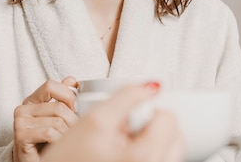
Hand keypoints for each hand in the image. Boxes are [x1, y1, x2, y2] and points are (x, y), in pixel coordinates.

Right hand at [13, 76, 78, 161]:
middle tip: (75, 133)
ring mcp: (20, 122)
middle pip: (59, 107)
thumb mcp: (55, 119)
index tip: (76, 108)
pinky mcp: (20, 135)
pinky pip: (50, 133)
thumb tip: (72, 81)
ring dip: (68, 135)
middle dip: (73, 122)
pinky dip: (59, 142)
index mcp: (31, 101)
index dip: (68, 95)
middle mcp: (23, 109)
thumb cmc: (45, 143)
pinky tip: (57, 147)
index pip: (51, 86)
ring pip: (57, 121)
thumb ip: (62, 99)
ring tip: (65, 142)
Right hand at [39, 85, 183, 161]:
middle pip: (173, 135)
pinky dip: (144, 150)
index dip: (143, 110)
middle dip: (149, 125)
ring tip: (119, 142)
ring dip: (148, 138)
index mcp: (145, 157)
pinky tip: (120, 153)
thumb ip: (126, 98)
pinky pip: (157, 159)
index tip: (123, 117)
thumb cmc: (68, 159)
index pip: (167, 118)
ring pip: (167, 149)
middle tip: (120, 130)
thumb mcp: (95, 120)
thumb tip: (154, 86)